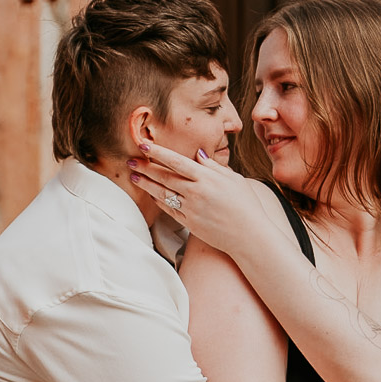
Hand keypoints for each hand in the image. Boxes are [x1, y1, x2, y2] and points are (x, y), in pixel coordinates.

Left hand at [128, 142, 265, 256]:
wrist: (249, 236)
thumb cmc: (246, 205)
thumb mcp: (234, 179)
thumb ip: (213, 166)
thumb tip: (198, 155)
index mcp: (207, 178)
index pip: (176, 161)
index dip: (158, 153)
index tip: (145, 145)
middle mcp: (196, 192)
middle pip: (164, 176)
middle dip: (146, 167)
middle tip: (132, 160)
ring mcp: (190, 209)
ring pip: (162, 193)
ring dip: (146, 183)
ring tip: (134, 176)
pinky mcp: (188, 223)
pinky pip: (168, 209)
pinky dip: (158, 200)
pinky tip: (151, 193)